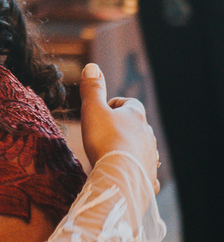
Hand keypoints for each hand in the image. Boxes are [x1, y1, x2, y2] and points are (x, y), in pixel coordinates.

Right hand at [79, 63, 159, 192]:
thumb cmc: (105, 139)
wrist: (121, 175)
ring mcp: (150, 155)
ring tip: (111, 154)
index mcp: (136, 115)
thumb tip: (92, 66)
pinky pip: (144, 170)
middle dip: (121, 127)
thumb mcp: (92, 110)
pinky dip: (135, 169)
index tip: (101, 112)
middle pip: (135, 125)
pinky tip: (125, 173)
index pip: (128, 104)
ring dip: (128, 147)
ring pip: (141, 146)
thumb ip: (92, 89)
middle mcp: (148, 133)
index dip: (113, 105)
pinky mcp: (149, 175)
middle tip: (102, 134)